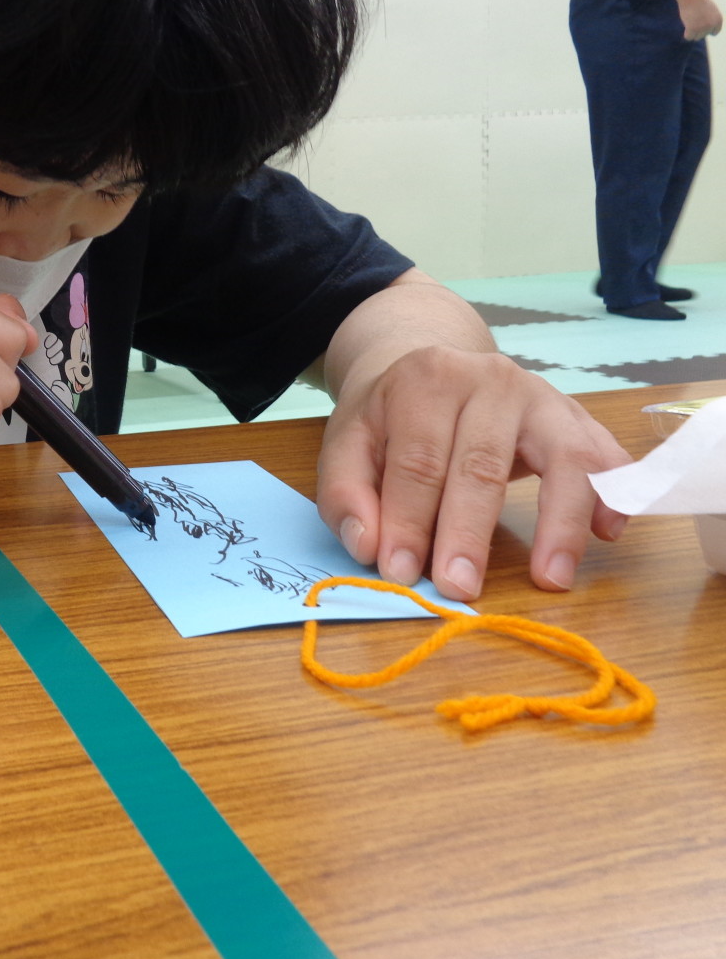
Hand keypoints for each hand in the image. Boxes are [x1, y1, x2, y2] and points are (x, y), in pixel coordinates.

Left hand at [315, 346, 631, 600]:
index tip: (401, 573)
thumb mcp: (348, 442)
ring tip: (551, 577)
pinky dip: (613, 494)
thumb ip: (346, 494)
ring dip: (560, 522)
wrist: (433, 369)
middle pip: (481, 464)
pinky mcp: (575, 416)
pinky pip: (606, 454)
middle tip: (460, 588)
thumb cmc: (390, 418)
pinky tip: (608, 534)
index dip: (408, 521)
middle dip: (468, 533)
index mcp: (425, 381)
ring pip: (563, 457)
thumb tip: (367, 548)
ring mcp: (540, 394)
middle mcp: (488, 379)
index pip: (417, 461)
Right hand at [680, 0, 722, 40]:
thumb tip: (711, 30)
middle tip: (694, 21)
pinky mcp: (693, 29)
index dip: (707, 30)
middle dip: (698, 30)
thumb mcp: (711, 11)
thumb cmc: (699, 1)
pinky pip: (689, 37)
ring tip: (690, 22)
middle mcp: (712, 25)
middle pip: (704, 35)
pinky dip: (686, 34)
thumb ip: (712, 20)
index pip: (715, 32)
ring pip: (696, 38)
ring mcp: (703, 27)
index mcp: (718, 20)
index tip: (701, 26)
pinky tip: (686, 27)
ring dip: (692, 32)